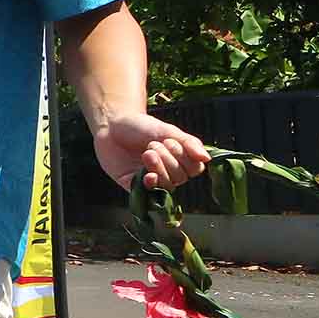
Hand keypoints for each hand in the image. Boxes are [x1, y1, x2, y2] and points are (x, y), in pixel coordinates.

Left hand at [92, 112, 211, 190]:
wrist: (112, 125)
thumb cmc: (141, 127)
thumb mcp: (168, 131)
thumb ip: (188, 143)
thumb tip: (207, 158)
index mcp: (178, 160)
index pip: (194, 169)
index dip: (185, 157)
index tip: (170, 141)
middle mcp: (167, 173)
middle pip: (180, 177)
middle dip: (169, 159)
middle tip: (152, 145)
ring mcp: (150, 180)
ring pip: (166, 185)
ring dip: (160, 168)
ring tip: (147, 152)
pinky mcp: (132, 185)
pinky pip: (147, 193)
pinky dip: (151, 185)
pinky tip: (148, 176)